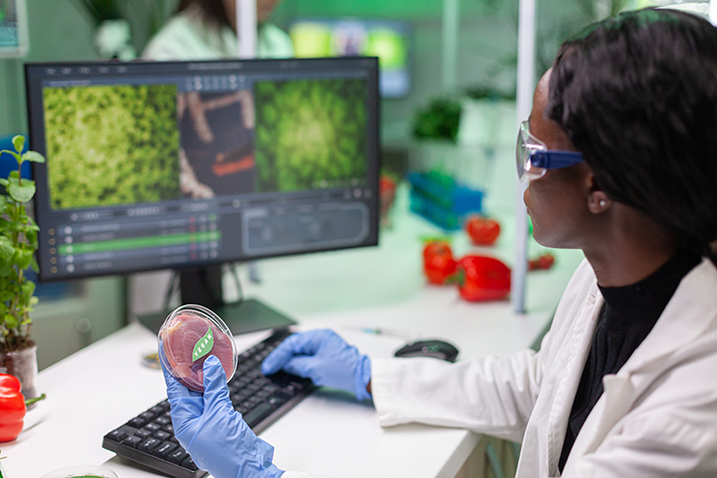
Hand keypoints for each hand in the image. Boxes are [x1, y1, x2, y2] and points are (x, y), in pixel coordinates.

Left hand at [163, 355, 282, 477]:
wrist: (250, 468)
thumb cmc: (228, 452)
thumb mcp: (219, 413)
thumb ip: (214, 387)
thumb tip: (209, 365)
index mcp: (184, 422)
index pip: (174, 389)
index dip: (171, 369)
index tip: (168, 351)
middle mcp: (193, 421)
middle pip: (188, 390)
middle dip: (189, 369)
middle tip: (189, 347)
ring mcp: (207, 422)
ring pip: (203, 394)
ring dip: (204, 377)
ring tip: (204, 356)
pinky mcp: (221, 422)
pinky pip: (215, 400)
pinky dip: (217, 387)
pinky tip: (219, 375)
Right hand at [261, 329, 371, 400]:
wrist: (363, 377)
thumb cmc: (344, 370)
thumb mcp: (315, 368)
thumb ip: (297, 365)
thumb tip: (285, 365)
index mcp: (318, 336)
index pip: (291, 344)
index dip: (277, 357)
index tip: (268, 367)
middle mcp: (320, 338)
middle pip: (294, 346)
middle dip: (281, 357)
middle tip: (269, 368)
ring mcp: (324, 345)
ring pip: (300, 351)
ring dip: (289, 360)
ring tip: (277, 369)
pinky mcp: (326, 354)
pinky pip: (308, 356)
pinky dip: (298, 362)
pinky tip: (292, 369)